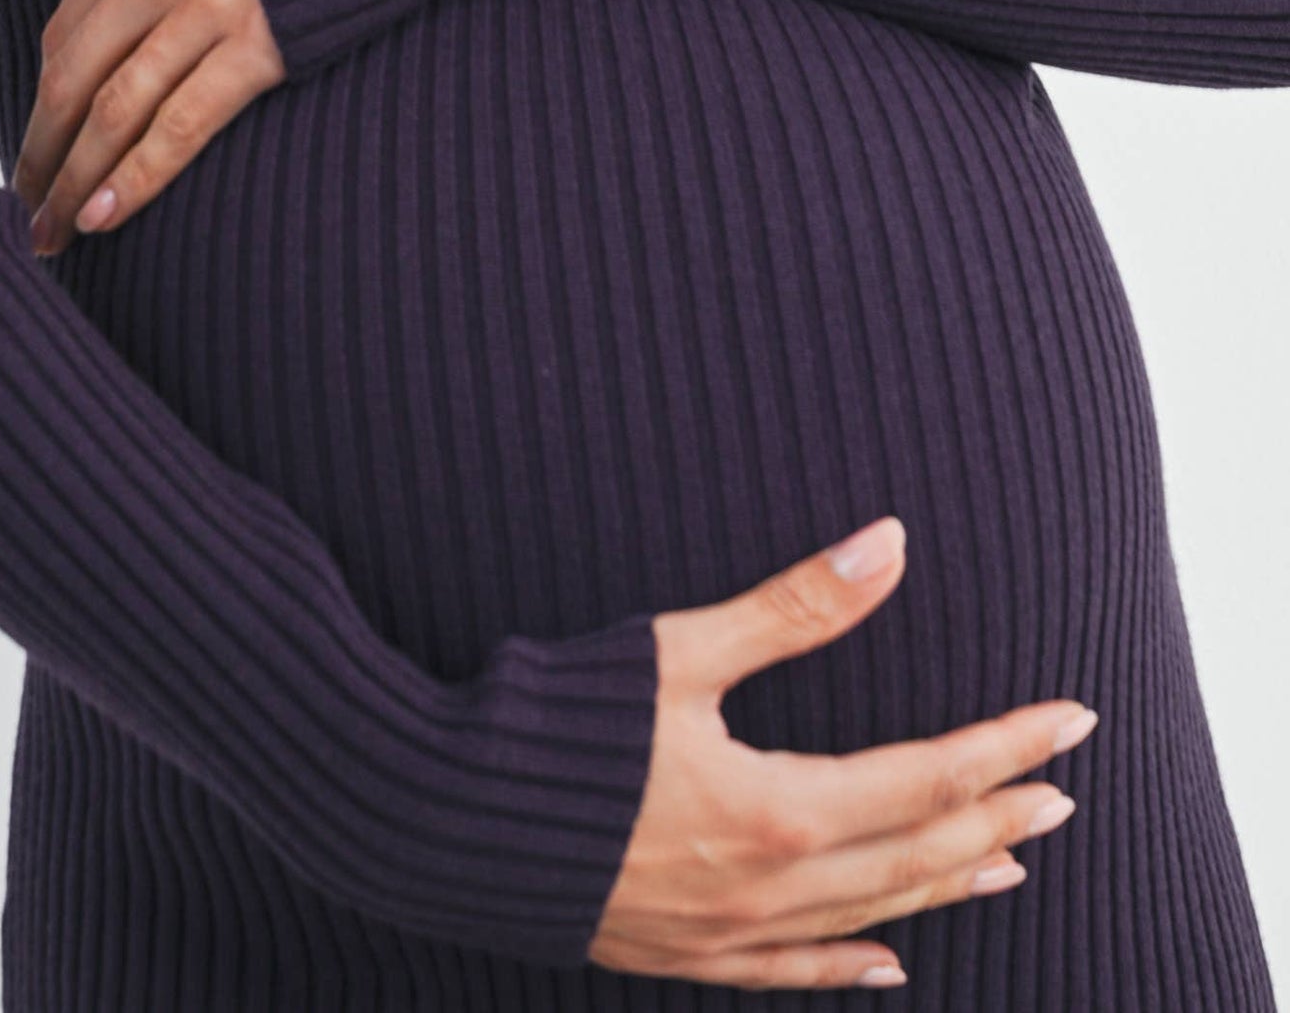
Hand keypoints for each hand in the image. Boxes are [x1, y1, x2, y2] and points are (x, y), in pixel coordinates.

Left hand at [12, 0, 286, 252]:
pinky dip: (134, 177)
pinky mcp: (262, 43)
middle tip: (23, 212)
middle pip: (71, 78)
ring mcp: (205, 5)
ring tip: (50, 234)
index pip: (64, 30)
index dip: (41, 100)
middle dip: (40, 153)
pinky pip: (181, 124)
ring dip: (73, 179)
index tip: (35, 148)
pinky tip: (103, 215)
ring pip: (113, 110)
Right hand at [588, 516, 1096, 988]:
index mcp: (777, 809)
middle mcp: (768, 886)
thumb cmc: (558, 721)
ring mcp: (728, 933)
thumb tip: (889, 543)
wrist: (443, 817)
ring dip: (943, 884)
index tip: (1070, 721)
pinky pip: (791, 974)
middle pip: (914, 854)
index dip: (1005, 747)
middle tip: (1063, 792)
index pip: (927, 778)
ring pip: (867, 915)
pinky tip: (888, 964)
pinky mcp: (682, 955)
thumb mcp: (680, 649)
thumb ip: (793, 607)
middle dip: (996, 819)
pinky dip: (849, 965)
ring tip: (1007, 863)